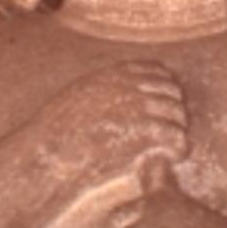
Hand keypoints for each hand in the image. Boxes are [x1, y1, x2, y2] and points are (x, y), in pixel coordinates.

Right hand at [39, 60, 187, 193]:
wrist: (47, 156)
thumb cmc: (53, 136)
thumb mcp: (73, 99)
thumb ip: (98, 92)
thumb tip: (110, 99)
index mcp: (111, 75)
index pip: (153, 70)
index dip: (164, 87)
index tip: (165, 103)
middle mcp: (128, 86)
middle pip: (170, 91)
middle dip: (174, 109)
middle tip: (173, 128)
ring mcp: (137, 107)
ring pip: (176, 114)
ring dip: (178, 130)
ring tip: (175, 147)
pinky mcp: (143, 133)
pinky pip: (175, 136)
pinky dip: (180, 147)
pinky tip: (176, 157)